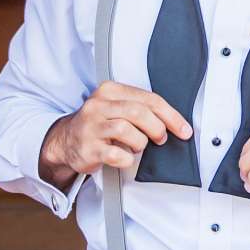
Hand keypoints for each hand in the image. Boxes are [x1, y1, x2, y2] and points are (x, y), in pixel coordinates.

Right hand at [39, 81, 192, 187]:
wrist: (66, 141)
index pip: (148, 99)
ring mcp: (92, 127)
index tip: (184, 129)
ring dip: (140, 143)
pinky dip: (126, 159)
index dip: (171, 116)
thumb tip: (173, 122)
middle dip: (157, 128)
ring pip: (127, 131)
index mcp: (109, 91)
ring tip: (136, 147)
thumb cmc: (98, 124)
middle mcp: (98, 106)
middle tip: (161, 139)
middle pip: (138, 112)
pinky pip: (116, 154)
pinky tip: (125, 157)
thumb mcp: (116, 107)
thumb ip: (140, 108)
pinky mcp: (89, 148)